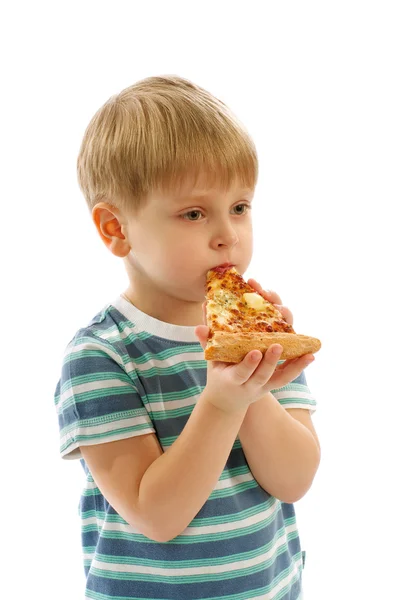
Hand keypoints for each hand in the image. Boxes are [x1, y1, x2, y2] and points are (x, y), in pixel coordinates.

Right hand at [195, 292, 314, 414]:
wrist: (228, 400)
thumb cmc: (219, 374)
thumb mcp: (211, 361)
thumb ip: (206, 342)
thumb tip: (199, 326)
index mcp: (231, 380)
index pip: (241, 373)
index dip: (248, 364)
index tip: (255, 352)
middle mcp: (250, 385)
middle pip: (263, 376)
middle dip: (270, 362)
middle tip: (278, 346)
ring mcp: (264, 386)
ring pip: (280, 378)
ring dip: (293, 366)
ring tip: (306, 352)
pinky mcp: (273, 384)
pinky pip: (288, 376)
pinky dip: (299, 366)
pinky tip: (311, 355)